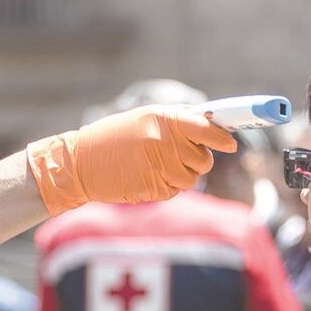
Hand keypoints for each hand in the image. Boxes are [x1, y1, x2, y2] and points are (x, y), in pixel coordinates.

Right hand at [27, 105, 237, 214]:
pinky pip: (174, 191)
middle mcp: (164, 142)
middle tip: (179, 156)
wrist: (79, 164)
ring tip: (157, 167)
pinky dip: (166, 187)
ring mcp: (158, 167)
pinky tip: (147, 178)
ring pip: (191, 179)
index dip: (222, 138)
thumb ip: (174, 121)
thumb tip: (209, 124)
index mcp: (163, 119)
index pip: (206, 128)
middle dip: (197, 160)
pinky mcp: (152, 188)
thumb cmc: (112, 139)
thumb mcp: (142, 119)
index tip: (231, 145)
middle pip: (203, 159)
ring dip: (181, 176)